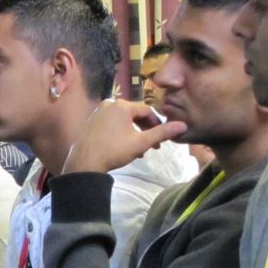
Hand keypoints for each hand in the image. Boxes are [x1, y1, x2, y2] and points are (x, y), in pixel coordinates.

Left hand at [64, 99, 186, 174]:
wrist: (84, 163)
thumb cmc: (113, 151)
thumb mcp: (141, 143)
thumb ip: (162, 133)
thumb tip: (183, 126)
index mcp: (122, 105)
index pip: (147, 111)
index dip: (157, 125)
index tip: (161, 140)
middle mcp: (109, 104)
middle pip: (134, 115)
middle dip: (145, 130)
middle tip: (152, 146)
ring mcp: (97, 112)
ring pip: (123, 121)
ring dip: (134, 133)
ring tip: (138, 150)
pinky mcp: (90, 122)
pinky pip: (111, 124)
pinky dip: (120, 133)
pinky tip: (123, 147)